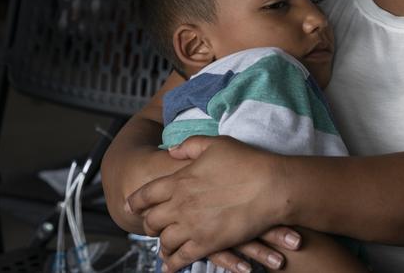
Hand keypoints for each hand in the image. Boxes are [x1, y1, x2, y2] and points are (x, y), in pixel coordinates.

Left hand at [126, 136, 287, 270]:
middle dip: (149, 224)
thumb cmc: (247, 162)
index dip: (136, 201)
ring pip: (164, 242)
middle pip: (151, 221)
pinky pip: (181, 258)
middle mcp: (179, 205)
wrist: (271, 186)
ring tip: (164, 245)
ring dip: (162, 243)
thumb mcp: (216, 144)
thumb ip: (189, 146)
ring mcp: (192, 226)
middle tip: (152, 225)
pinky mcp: (206, 243)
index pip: (145, 194)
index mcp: (178, 181)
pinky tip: (172, 265)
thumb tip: (169, 150)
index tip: (132, 206)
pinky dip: (173, 263)